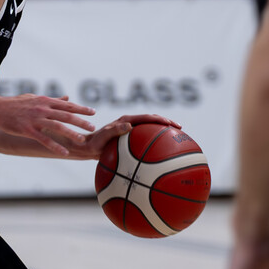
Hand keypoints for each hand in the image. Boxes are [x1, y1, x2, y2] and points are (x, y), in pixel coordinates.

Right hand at [0, 93, 95, 155]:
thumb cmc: (16, 103)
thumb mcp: (35, 98)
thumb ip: (52, 100)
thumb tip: (67, 98)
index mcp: (45, 100)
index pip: (67, 105)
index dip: (80, 109)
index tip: (92, 112)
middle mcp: (42, 109)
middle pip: (65, 115)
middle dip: (80, 121)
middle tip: (92, 127)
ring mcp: (35, 119)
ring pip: (57, 127)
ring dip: (71, 133)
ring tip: (81, 140)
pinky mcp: (28, 130)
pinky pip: (44, 139)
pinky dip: (55, 146)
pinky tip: (64, 152)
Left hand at [66, 113, 181, 160]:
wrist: (87, 147)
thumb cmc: (94, 143)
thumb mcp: (103, 137)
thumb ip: (114, 130)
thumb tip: (128, 125)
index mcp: (125, 120)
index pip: (147, 117)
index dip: (160, 120)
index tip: (171, 124)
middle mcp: (129, 123)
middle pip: (152, 120)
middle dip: (167, 122)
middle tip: (180, 128)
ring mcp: (130, 130)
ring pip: (150, 128)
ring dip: (163, 130)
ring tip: (177, 137)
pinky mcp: (130, 137)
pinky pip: (145, 137)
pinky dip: (155, 140)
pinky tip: (162, 151)